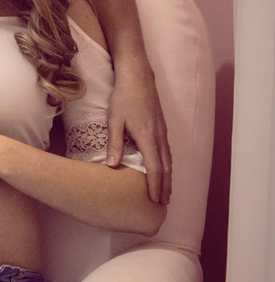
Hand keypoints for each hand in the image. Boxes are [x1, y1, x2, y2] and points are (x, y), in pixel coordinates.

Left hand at [109, 58, 171, 204]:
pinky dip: (167, 165)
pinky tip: (164, 169)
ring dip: (168, 178)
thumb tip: (111, 166)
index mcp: (147, 138)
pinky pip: (167, 151)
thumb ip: (114, 144)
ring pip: (169, 160)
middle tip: (163, 204)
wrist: (138, 77)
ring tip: (166, 192)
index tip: (156, 201)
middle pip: (166, 168)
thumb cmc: (123, 97)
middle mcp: (159, 137)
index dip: (156, 186)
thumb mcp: (114, 120)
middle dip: (165, 187)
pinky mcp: (162, 127)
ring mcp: (163, 132)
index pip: (155, 169)